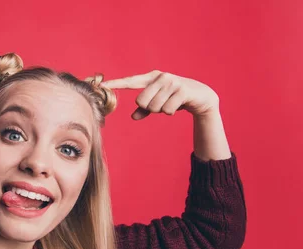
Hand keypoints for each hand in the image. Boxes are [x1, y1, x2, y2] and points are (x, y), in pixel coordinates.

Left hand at [100, 70, 219, 119]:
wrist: (201, 96)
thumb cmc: (175, 98)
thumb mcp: (158, 103)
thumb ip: (145, 109)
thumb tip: (134, 117)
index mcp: (151, 78)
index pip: (130, 81)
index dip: (116, 83)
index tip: (102, 85)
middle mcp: (160, 77)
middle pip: (141, 101)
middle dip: (150, 108)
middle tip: (162, 104)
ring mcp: (171, 82)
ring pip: (154, 107)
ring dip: (162, 110)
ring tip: (171, 103)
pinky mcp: (181, 90)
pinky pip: (166, 110)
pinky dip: (170, 112)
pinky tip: (179, 105)